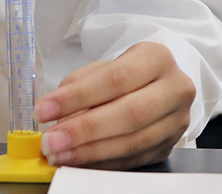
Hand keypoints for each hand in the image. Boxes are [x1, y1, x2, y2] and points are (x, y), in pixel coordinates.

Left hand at [35, 41, 194, 168]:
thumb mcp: (102, 67)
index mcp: (156, 58)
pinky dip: (103, 163)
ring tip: (59, 154)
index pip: (115, 78)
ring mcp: (177, 120)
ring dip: (90, 152)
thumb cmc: (123, 73)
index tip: (44, 110)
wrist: (155, 83)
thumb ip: (78, 87)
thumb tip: (55, 116)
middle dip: (84, 130)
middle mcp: (175, 88)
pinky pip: (134, 160)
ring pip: (133, 142)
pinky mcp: (170, 146)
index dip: (78, 96)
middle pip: (129, 113)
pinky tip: (79, 162)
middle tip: (51, 139)